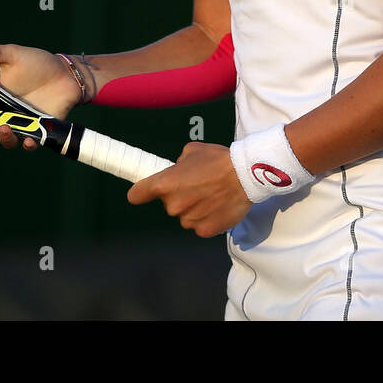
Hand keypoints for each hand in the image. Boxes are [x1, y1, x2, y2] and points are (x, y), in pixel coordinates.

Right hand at [0, 43, 81, 148]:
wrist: (66, 73)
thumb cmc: (38, 63)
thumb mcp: (14, 55)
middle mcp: (4, 114)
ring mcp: (21, 124)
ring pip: (6, 138)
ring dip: (3, 137)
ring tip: (4, 128)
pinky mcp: (39, 130)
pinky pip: (30, 142)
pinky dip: (28, 143)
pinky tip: (29, 140)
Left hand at [127, 142, 251, 237]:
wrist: (245, 176)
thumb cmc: (219, 161)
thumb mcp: (192, 151)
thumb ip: (179, 163)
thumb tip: (178, 170)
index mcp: (165, 184)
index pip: (137, 194)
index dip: (140, 193)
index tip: (142, 193)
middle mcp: (173, 205)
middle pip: (169, 204)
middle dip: (179, 197)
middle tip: (197, 186)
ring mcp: (188, 220)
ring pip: (185, 216)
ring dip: (194, 209)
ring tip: (212, 196)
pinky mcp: (204, 231)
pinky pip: (200, 225)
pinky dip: (207, 219)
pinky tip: (218, 207)